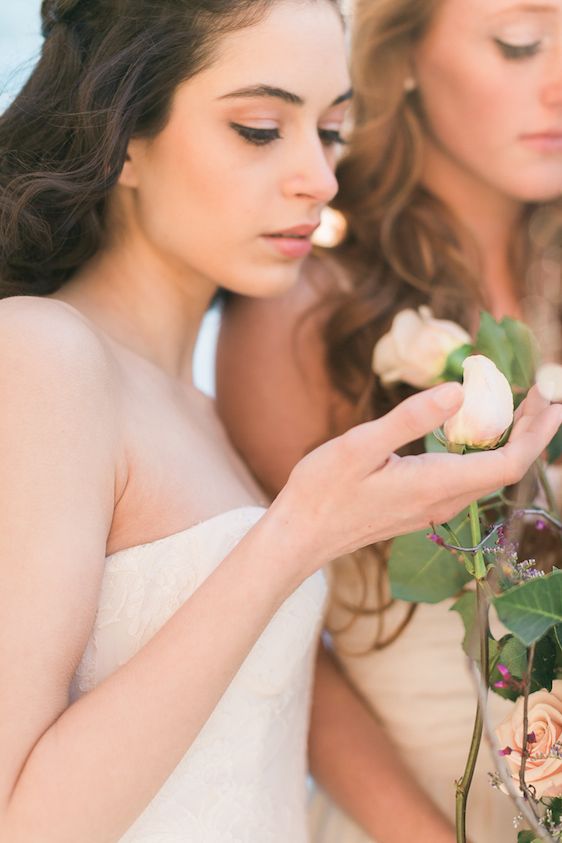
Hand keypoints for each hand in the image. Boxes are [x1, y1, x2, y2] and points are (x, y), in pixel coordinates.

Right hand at [267, 382, 561, 581]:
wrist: (299, 536)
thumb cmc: (322, 491)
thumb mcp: (360, 445)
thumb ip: (410, 419)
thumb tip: (459, 390)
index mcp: (433, 484)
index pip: (506, 463)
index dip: (535, 434)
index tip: (550, 402)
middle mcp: (441, 502)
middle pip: (504, 469)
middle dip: (530, 433)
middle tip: (544, 396)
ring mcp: (430, 509)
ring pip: (486, 476)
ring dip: (509, 442)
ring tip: (519, 408)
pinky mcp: (418, 508)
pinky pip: (466, 480)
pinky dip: (483, 453)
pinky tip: (475, 435)